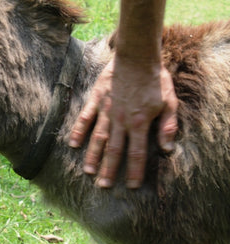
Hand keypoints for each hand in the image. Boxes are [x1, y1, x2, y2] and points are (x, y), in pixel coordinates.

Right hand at [69, 55, 177, 187]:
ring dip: (93, 156)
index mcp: (140, 122)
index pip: (137, 152)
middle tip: (104, 186)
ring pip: (98, 137)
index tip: (132, 186)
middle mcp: (121, 120)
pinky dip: (79, 131)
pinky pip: (86, 117)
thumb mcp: (169, 103)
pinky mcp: (97, 99)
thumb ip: (167, 126)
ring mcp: (106, 110)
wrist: (136, 57)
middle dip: (109, 170)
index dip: (135, 171)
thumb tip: (166, 149)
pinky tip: (73, 143)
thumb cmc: (155, 80)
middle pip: (114, 150)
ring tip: (88, 172)